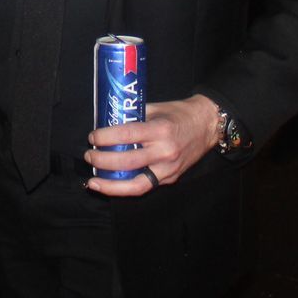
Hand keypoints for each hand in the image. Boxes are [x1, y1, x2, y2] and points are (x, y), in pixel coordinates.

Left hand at [84, 94, 220, 196]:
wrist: (208, 125)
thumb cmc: (180, 114)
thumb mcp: (157, 109)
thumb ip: (134, 117)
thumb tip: (109, 123)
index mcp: (160, 130)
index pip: (127, 135)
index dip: (105, 137)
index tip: (93, 137)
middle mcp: (165, 152)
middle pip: (127, 162)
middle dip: (103, 161)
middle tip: (90, 155)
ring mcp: (169, 168)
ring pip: (136, 185)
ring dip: (111, 186)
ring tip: (94, 182)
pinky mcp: (171, 178)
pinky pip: (145, 186)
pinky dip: (125, 188)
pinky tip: (111, 186)